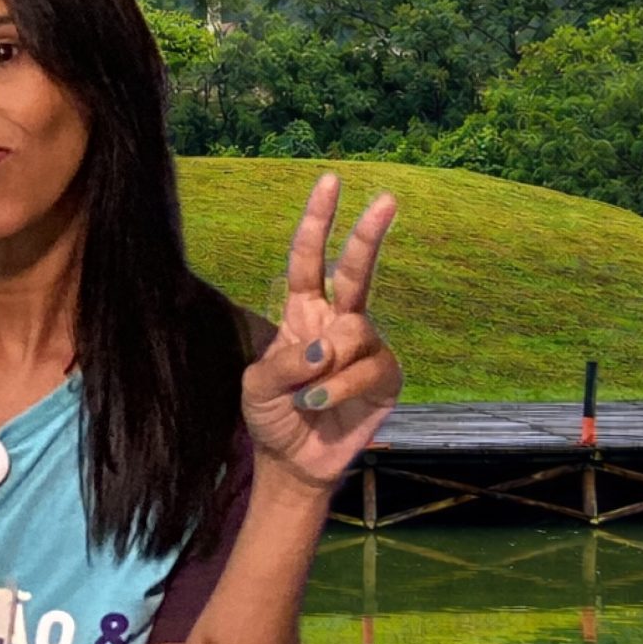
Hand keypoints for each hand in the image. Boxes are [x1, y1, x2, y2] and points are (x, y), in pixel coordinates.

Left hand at [243, 173, 402, 492]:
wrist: (292, 461)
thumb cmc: (271, 416)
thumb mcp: (256, 387)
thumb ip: (282, 363)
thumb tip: (325, 349)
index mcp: (303, 313)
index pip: (309, 260)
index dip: (317, 222)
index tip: (329, 182)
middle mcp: (338, 323)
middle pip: (355, 271)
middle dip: (368, 234)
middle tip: (386, 198)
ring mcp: (366, 349)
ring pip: (357, 331)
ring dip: (325, 366)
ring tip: (304, 397)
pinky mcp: (386, 379)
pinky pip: (367, 371)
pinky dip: (338, 389)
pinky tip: (321, 405)